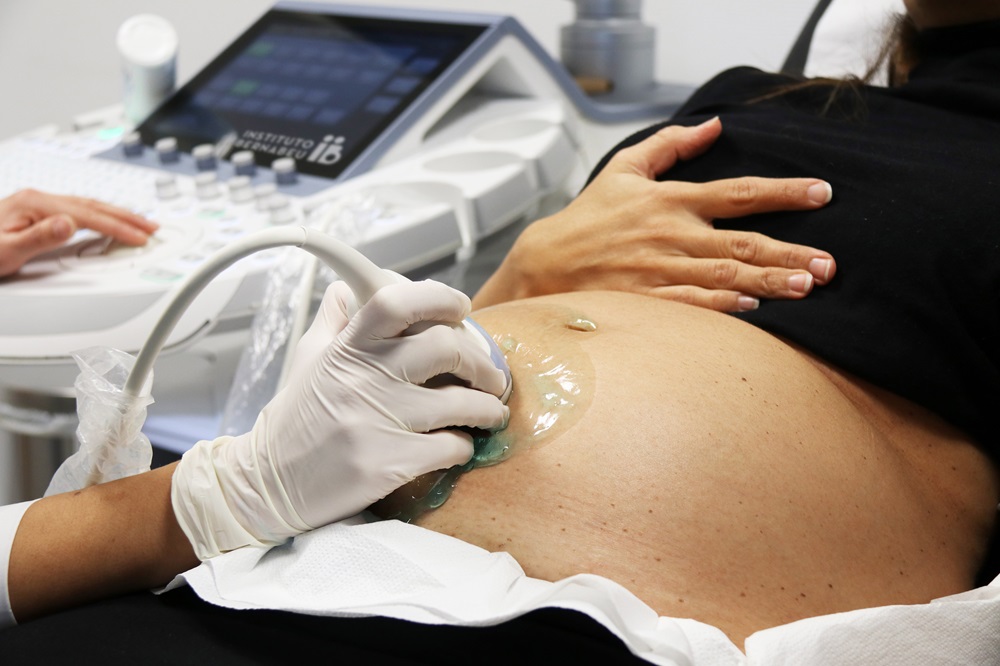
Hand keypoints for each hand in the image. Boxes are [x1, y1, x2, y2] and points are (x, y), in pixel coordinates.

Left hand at [0, 188, 158, 276]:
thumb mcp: (5, 252)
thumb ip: (39, 238)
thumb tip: (68, 223)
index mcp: (33, 204)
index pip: (86, 215)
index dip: (116, 227)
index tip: (139, 237)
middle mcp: (37, 199)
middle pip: (92, 204)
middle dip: (126, 216)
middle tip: (152, 226)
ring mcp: (36, 203)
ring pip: (87, 205)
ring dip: (116, 213)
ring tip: (139, 221)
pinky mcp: (36, 212)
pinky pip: (78, 209)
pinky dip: (99, 214)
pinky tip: (105, 218)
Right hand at [171, 280, 509, 558]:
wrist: (266, 485)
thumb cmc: (294, 420)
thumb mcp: (308, 360)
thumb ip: (333, 322)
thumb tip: (348, 287)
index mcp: (347, 348)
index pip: (397, 301)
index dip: (439, 297)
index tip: (461, 309)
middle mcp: (364, 378)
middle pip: (445, 346)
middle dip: (481, 362)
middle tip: (492, 376)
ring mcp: (377, 421)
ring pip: (460, 402)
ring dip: (487, 408)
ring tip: (492, 412)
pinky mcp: (388, 463)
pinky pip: (451, 447)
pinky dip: (464, 447)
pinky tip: (460, 447)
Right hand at [473, 117, 836, 311]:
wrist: (544, 263)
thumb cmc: (588, 216)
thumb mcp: (623, 168)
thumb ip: (670, 144)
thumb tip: (713, 125)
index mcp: (670, 200)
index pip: (738, 192)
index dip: (784, 192)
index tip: (822, 193)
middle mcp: (671, 235)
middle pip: (742, 243)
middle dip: (790, 252)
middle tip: (830, 265)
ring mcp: (660, 271)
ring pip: (726, 276)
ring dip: (769, 281)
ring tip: (808, 286)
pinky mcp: (648, 301)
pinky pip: (693, 304)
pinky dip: (724, 306)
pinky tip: (755, 308)